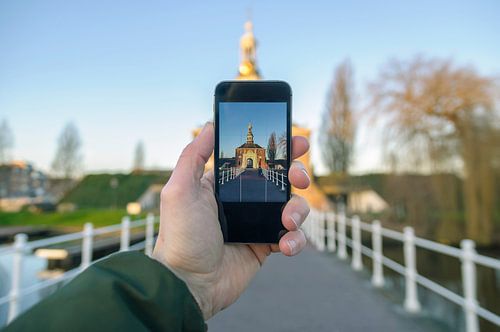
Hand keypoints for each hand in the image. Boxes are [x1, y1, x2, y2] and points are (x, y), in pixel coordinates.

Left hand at [152, 122, 310, 319]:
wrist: (189, 284)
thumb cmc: (180, 237)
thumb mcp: (180, 190)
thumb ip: (193, 156)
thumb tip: (210, 125)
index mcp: (225, 184)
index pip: (256, 159)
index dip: (278, 149)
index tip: (297, 142)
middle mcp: (243, 200)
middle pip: (280, 179)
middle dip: (297, 174)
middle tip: (299, 178)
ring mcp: (256, 223)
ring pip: (292, 206)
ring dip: (298, 210)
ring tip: (286, 221)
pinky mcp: (265, 245)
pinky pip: (292, 237)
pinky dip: (296, 239)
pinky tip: (285, 245)